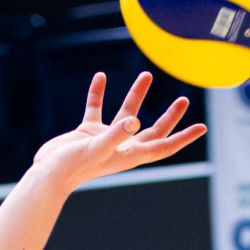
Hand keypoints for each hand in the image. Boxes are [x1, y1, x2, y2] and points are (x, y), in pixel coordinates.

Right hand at [32, 71, 205, 187]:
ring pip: (126, 113)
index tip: (202, 127)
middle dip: (169, 116)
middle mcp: (122, 146)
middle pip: (153, 130)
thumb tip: (134, 120)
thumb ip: (115, 134)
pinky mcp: (87, 132)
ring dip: (137, 95)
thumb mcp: (97, 148)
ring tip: (146, 75)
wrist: (47, 174)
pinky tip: (101, 77)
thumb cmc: (73, 166)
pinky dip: (99, 93)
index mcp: (130, 154)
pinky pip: (96, 108)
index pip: (164, 146)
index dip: (184, 137)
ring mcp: (105, 138)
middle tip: (183, 99)